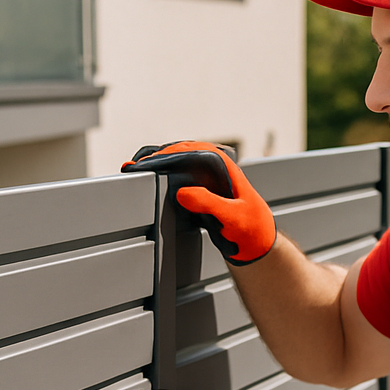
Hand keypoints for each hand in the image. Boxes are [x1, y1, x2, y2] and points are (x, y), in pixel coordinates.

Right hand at [122, 141, 276, 264]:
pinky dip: (160, 172)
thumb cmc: (250, 227)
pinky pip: (177, 172)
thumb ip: (209, 204)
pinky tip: (146, 176)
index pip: (188, 152)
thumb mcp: (232, 217)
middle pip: (178, 151)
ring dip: (154, 162)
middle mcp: (213, 163)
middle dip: (154, 157)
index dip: (164, 157)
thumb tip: (182, 191)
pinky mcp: (199, 184)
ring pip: (175, 159)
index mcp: (222, 165)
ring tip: (133, 168)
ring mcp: (205, 173)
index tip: (145, 165)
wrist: (256, 239)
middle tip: (132, 167)